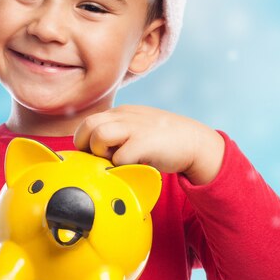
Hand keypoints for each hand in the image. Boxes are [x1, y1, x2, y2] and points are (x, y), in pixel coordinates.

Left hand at [74, 105, 224, 184]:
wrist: (195, 142)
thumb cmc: (161, 141)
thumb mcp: (135, 128)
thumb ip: (115, 134)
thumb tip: (91, 152)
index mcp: (120, 112)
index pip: (87, 122)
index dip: (84, 141)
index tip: (94, 155)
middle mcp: (125, 116)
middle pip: (88, 125)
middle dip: (86, 146)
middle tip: (100, 159)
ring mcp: (135, 127)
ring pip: (99, 136)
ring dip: (101, 153)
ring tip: (115, 161)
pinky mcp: (145, 142)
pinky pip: (119, 156)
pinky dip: (120, 166)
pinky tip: (131, 167)